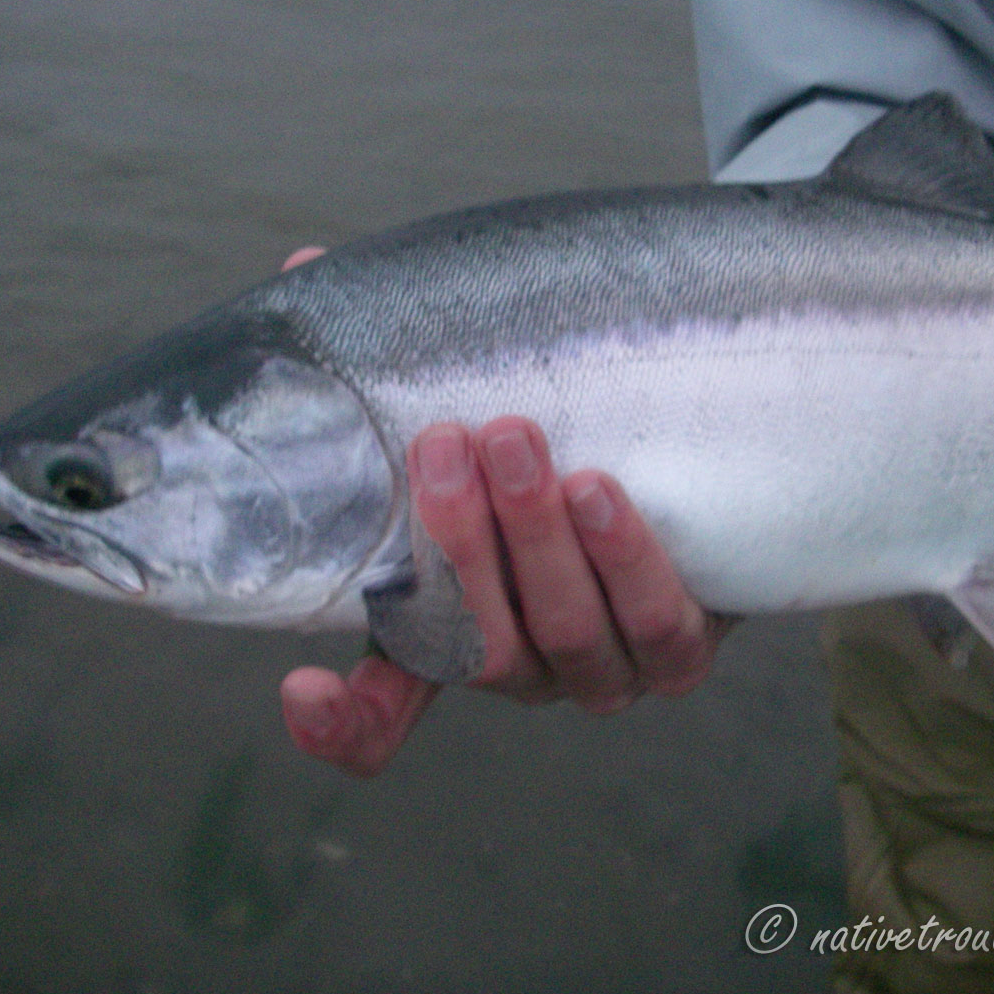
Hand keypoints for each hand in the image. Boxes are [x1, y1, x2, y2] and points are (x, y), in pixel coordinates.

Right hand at [275, 249, 725, 774]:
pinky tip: (598, 489)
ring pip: (561, 632)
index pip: (380, 717)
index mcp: (450, 638)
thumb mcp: (466, 414)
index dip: (338, 722)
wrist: (694, 465)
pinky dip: (622, 560)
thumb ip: (389, 367)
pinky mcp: (679, 654)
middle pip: (475, 647)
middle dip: (455, 545)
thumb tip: (305, 271)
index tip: (300, 691)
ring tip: (517, 440)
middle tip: (444, 443)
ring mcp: (600, 669)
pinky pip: (653, 626)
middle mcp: (520, 667)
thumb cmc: (552, 438)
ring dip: (534, 537)